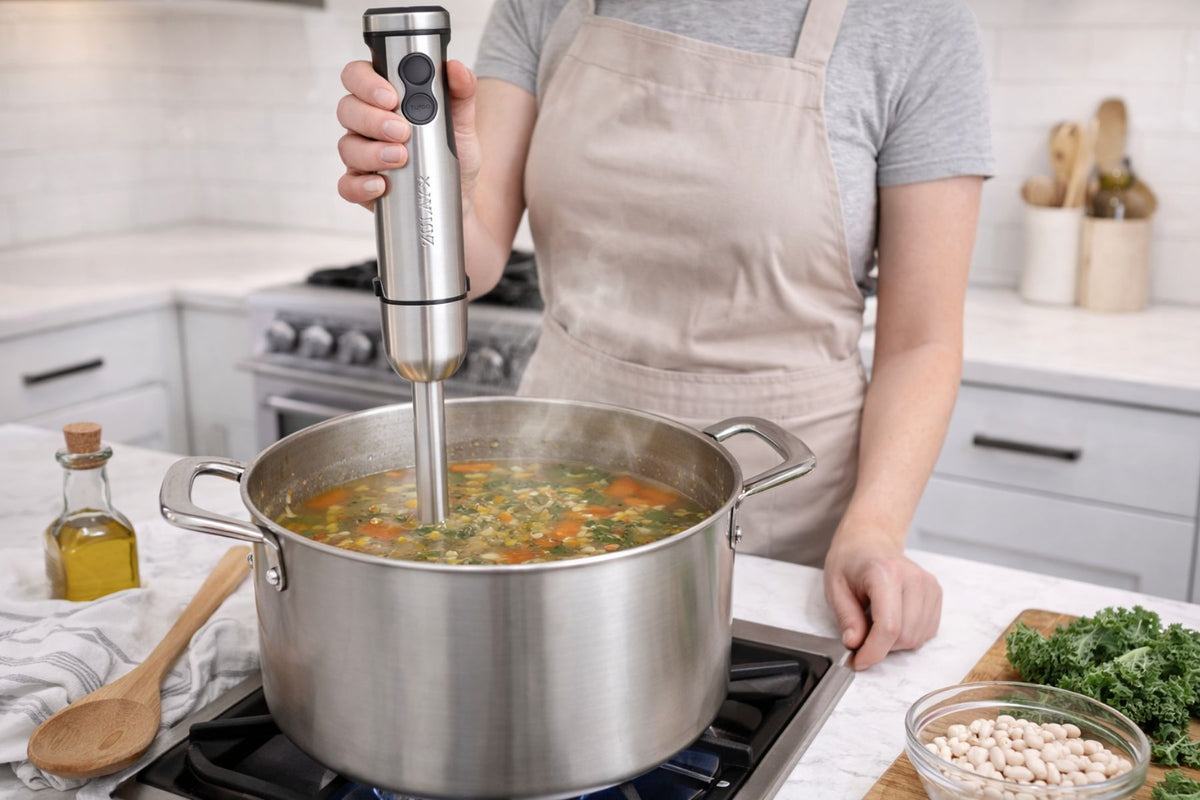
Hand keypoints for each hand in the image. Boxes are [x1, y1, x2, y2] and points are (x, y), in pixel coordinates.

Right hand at [335, 59, 480, 211]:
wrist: (461, 195)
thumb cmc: (453, 153)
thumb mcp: (462, 121)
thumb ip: (460, 91)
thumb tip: (456, 68)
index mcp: (383, 97)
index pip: (358, 76)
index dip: (367, 82)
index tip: (392, 98)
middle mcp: (366, 123)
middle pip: (347, 109)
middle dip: (372, 119)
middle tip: (402, 131)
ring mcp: (361, 154)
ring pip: (347, 146)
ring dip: (372, 152)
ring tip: (401, 158)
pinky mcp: (361, 185)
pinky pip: (347, 185)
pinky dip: (360, 185)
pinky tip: (381, 185)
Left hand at [823, 530, 941, 669]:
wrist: (870, 540)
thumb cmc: (851, 560)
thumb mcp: (835, 587)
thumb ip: (846, 618)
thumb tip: (855, 644)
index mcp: (886, 574)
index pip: (889, 627)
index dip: (873, 652)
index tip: (858, 661)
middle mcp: (914, 579)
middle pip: (905, 637)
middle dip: (880, 647)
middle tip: (861, 634)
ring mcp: (929, 586)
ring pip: (918, 638)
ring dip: (894, 642)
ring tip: (875, 621)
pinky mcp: (936, 593)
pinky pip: (926, 632)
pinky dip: (907, 635)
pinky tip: (892, 618)